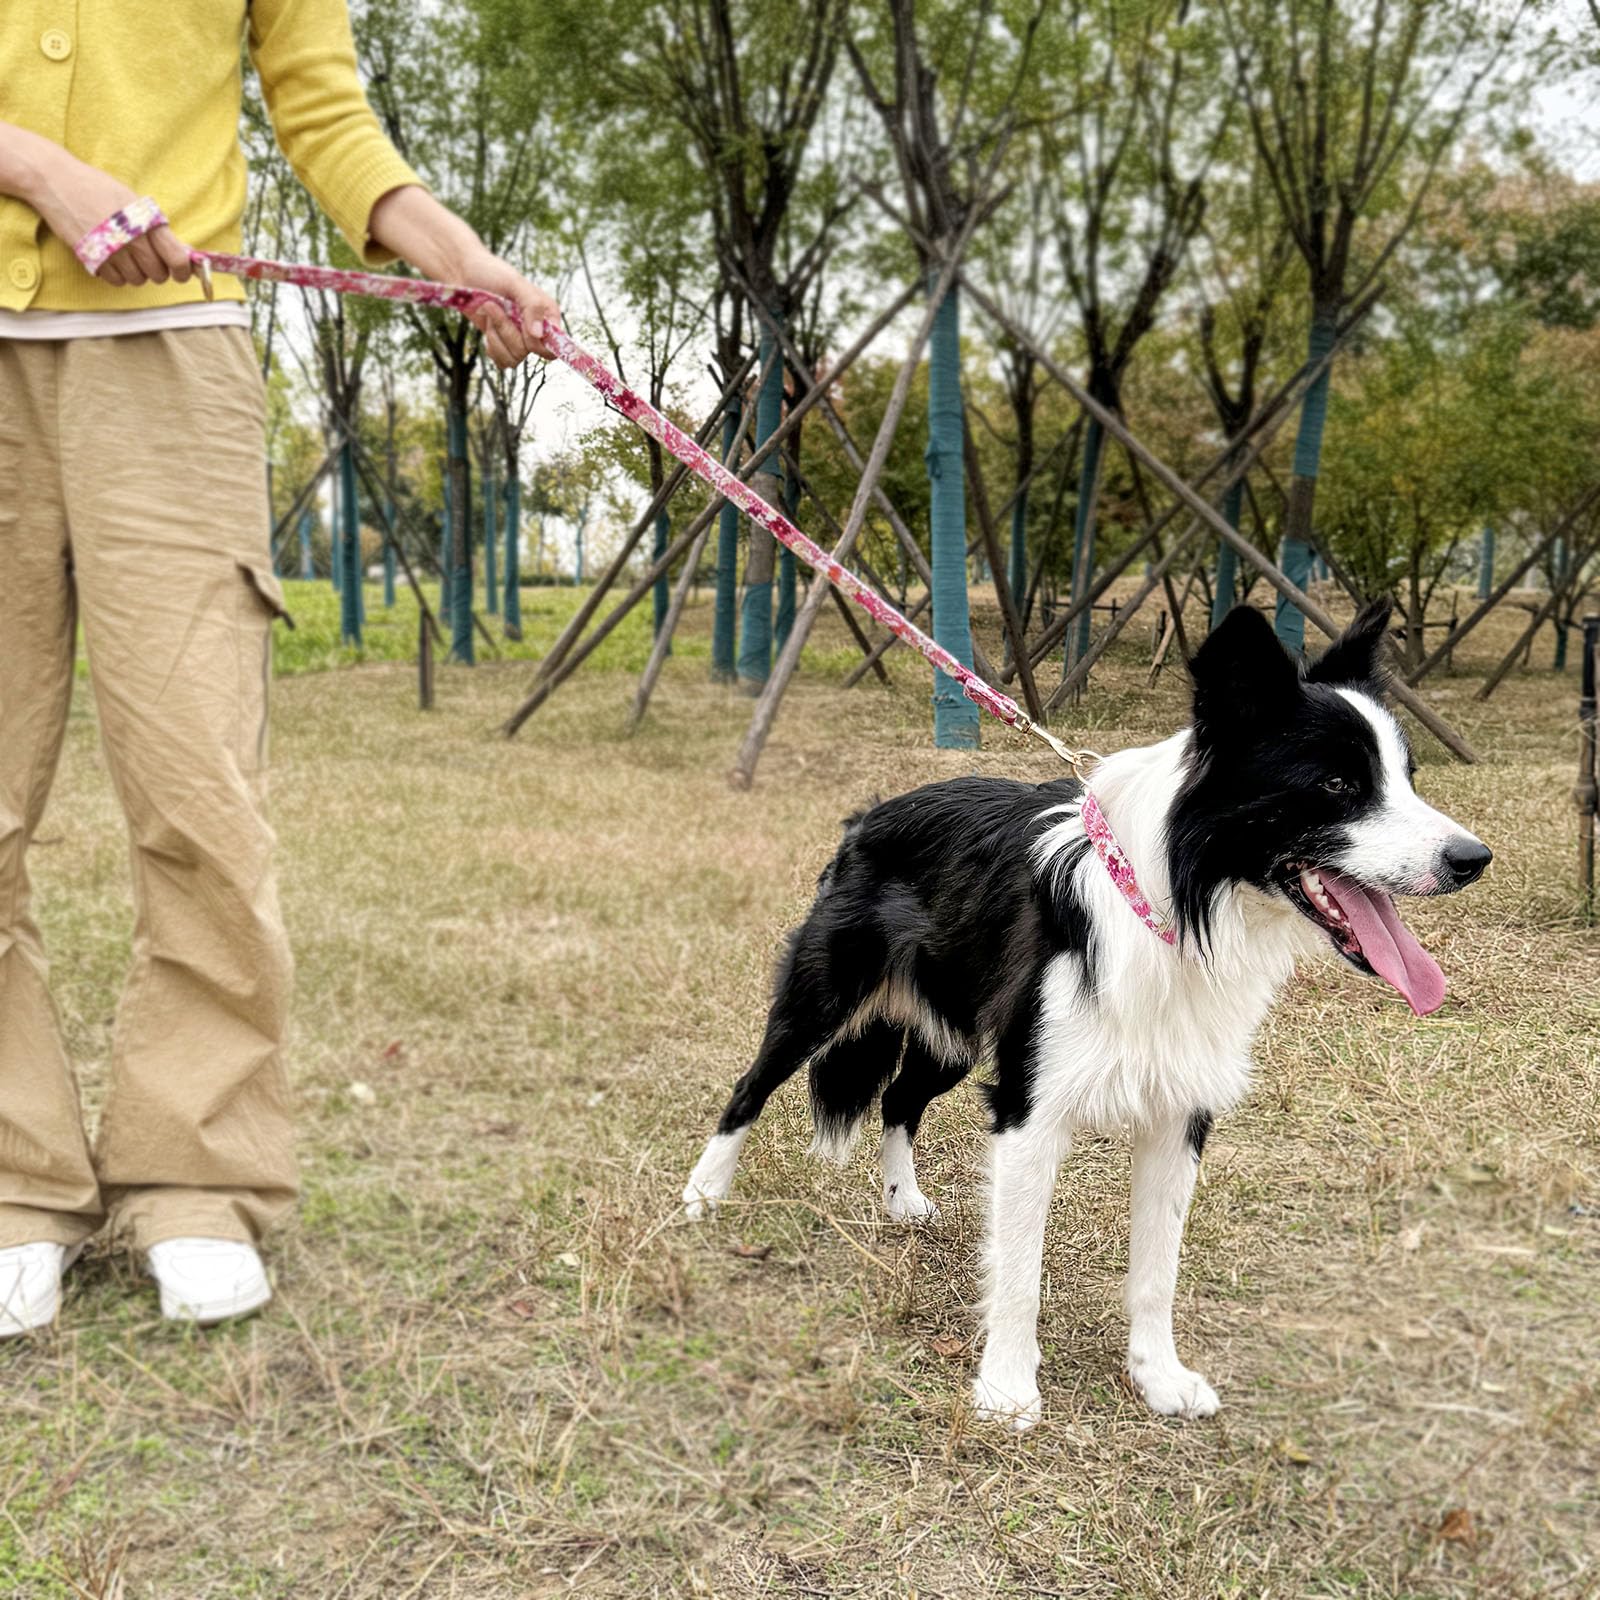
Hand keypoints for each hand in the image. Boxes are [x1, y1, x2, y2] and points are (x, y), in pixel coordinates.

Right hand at [29, 151, 191, 286]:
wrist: (56, 182)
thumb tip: (184, 252)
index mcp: (147, 224)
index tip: (182, 272)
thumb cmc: (98, 187)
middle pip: (158, 274)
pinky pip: (115, 280)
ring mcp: (111, 252)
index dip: (184, 270)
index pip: (177, 259)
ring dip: (137, 273)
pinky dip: (117, 274)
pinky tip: (112, 258)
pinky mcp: (91, 259)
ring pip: (137, 280)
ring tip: (127, 255)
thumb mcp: (134, 202)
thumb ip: (158, 229)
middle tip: (150, 259)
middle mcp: (131, 241)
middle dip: (158, 270)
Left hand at [454, 246, 562, 366]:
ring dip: (496, 336)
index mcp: (547, 314)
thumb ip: (532, 307)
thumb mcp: (515, 283)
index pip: (555, 344)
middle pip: (529, 351)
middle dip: (508, 331)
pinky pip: (502, 361)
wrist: (464, 273)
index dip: (540, 343)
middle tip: (494, 306)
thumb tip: (538, 335)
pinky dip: (492, 346)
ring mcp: (519, 339)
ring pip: (514, 358)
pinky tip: (487, 328)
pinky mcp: (502, 346)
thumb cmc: (491, 272)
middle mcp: (536, 330)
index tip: (525, 330)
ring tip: (488, 312)